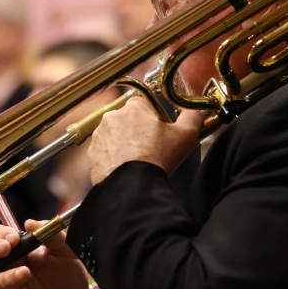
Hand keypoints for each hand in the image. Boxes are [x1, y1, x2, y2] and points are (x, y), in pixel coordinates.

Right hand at [0, 221, 98, 288]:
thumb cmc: (69, 278)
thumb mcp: (66, 251)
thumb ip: (51, 235)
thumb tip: (29, 222)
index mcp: (18, 251)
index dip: (2, 235)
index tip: (14, 238)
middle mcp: (5, 268)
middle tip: (5, 249)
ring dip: (3, 277)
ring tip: (24, 274)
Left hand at [88, 96, 202, 184]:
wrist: (133, 185)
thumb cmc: (158, 158)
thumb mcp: (186, 135)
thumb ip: (193, 116)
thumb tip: (195, 111)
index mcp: (133, 107)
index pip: (143, 103)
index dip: (153, 117)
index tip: (159, 130)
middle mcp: (111, 117)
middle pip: (127, 119)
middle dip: (137, 129)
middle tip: (149, 147)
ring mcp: (99, 135)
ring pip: (114, 134)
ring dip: (123, 143)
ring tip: (136, 159)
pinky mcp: (91, 153)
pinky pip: (104, 151)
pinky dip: (112, 157)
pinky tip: (124, 166)